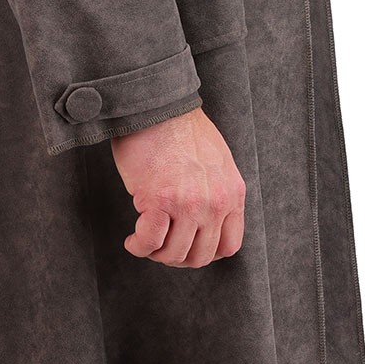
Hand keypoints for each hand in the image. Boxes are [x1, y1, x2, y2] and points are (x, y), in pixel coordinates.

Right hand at [111, 108, 246, 267]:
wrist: (157, 106)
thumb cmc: (178, 129)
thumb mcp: (215, 162)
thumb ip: (216, 191)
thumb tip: (204, 218)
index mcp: (232, 193)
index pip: (229, 245)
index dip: (205, 252)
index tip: (187, 246)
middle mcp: (215, 202)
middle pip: (200, 255)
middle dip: (177, 257)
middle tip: (160, 246)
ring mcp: (189, 204)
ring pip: (174, 253)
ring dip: (156, 253)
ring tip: (144, 241)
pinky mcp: (159, 200)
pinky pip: (150, 242)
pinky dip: (139, 247)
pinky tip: (132, 240)